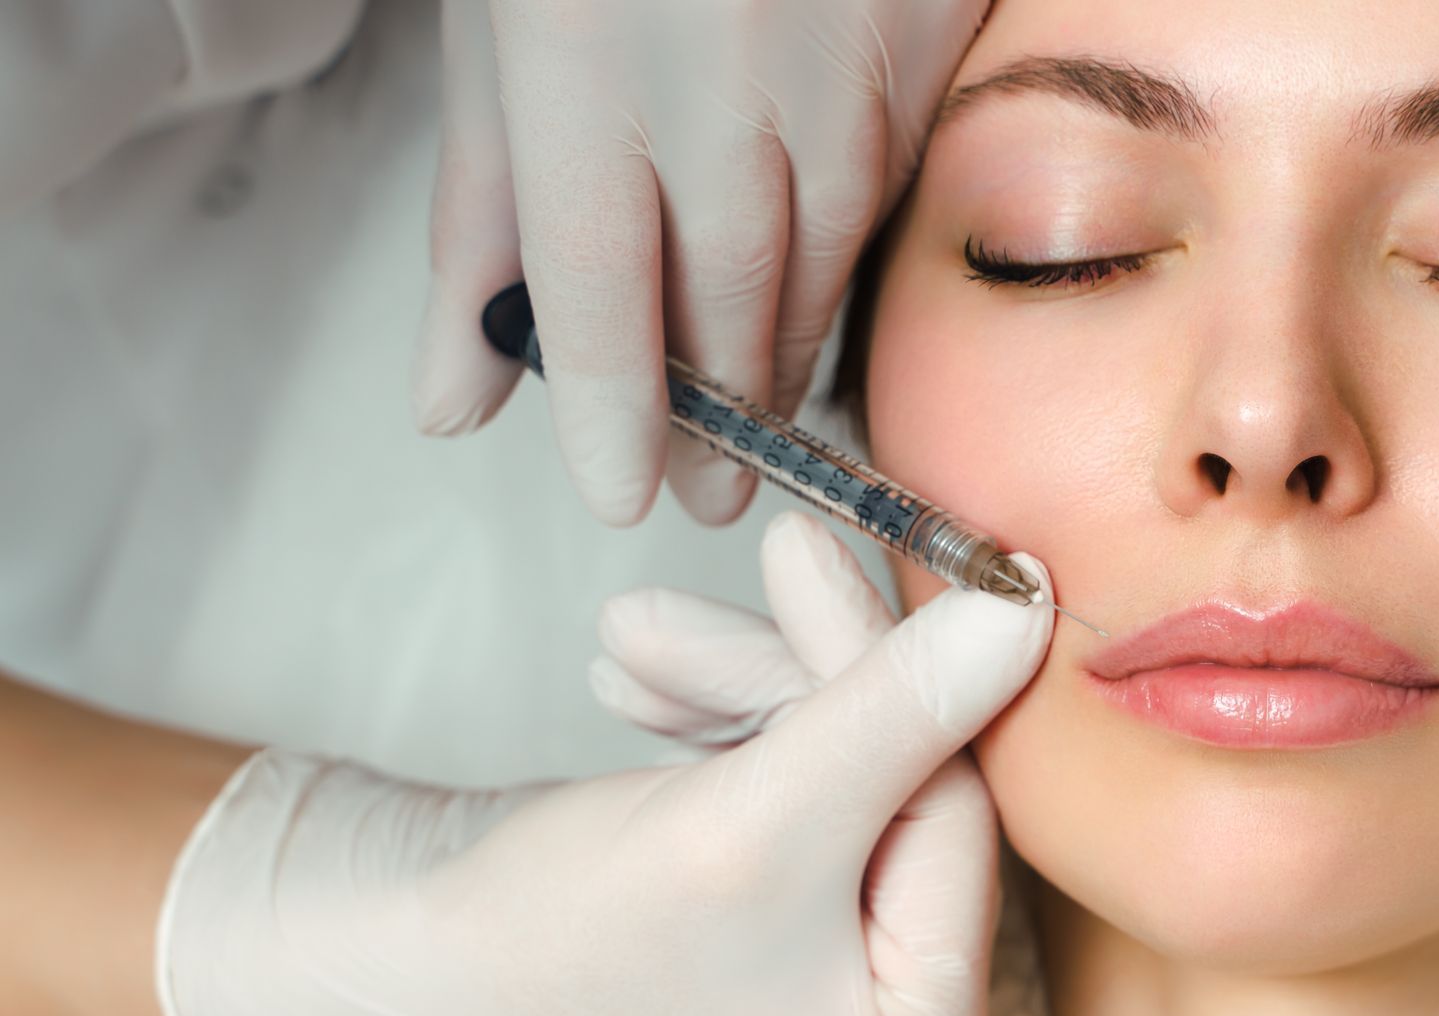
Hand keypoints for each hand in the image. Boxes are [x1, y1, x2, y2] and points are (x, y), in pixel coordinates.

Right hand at [157, 513, 1053, 1015]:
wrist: (407, 947)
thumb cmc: (563, 929)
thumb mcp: (750, 818)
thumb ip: (892, 711)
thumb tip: (1025, 610)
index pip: (954, 808)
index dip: (872, 675)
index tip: (796, 550)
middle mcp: (913, 998)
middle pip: (906, 769)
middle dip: (784, 674)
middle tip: (666, 604)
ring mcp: (855, 943)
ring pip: (849, 746)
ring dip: (740, 678)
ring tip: (628, 641)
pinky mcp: (801, 886)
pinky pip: (804, 761)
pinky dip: (727, 709)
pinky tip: (641, 688)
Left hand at [410, 0, 988, 526]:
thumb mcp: (500, 44)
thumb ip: (477, 224)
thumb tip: (458, 399)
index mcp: (581, 61)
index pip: (597, 287)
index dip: (611, 407)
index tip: (619, 490)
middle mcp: (721, 74)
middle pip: (731, 294)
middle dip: (719, 411)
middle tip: (708, 492)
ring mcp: (842, 55)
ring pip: (826, 255)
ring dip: (790, 350)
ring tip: (763, 413)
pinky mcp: (924, 35)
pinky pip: (891, 186)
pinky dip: (850, 256)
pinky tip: (819, 291)